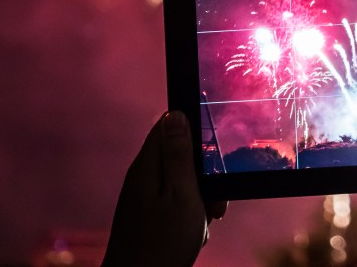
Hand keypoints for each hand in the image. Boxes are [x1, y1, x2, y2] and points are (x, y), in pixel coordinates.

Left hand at [102, 111, 226, 266]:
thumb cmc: (162, 243)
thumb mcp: (182, 194)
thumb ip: (180, 154)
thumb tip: (175, 114)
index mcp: (148, 167)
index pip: (168, 126)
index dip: (194, 133)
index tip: (213, 153)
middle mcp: (143, 179)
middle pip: (179, 158)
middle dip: (202, 175)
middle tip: (213, 200)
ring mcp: (144, 199)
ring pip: (182, 184)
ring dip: (200, 199)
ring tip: (202, 221)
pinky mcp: (149, 216)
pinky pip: (177, 204)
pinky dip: (190, 215)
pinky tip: (194, 232)